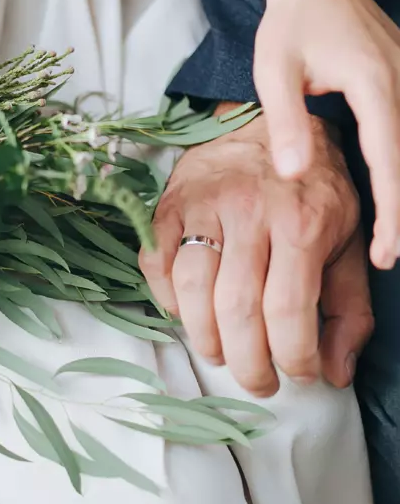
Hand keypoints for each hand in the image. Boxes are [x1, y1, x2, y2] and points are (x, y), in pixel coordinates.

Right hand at [140, 108, 373, 396]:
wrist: (269, 122)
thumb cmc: (311, 188)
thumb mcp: (348, 239)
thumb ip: (349, 307)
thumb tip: (336, 372)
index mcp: (301, 222)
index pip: (289, 311)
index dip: (293, 358)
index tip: (299, 374)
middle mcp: (249, 212)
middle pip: (235, 309)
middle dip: (246, 363)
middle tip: (257, 381)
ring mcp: (203, 205)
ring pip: (190, 288)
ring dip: (203, 336)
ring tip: (220, 352)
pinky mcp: (170, 202)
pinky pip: (154, 260)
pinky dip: (163, 297)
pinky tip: (184, 312)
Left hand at [255, 0, 399, 269]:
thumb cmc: (289, 23)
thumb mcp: (274, 71)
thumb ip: (286, 121)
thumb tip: (294, 175)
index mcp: (374, 83)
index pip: (389, 161)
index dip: (390, 212)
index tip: (386, 253)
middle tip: (386, 255)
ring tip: (389, 230)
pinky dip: (398, 160)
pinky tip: (389, 182)